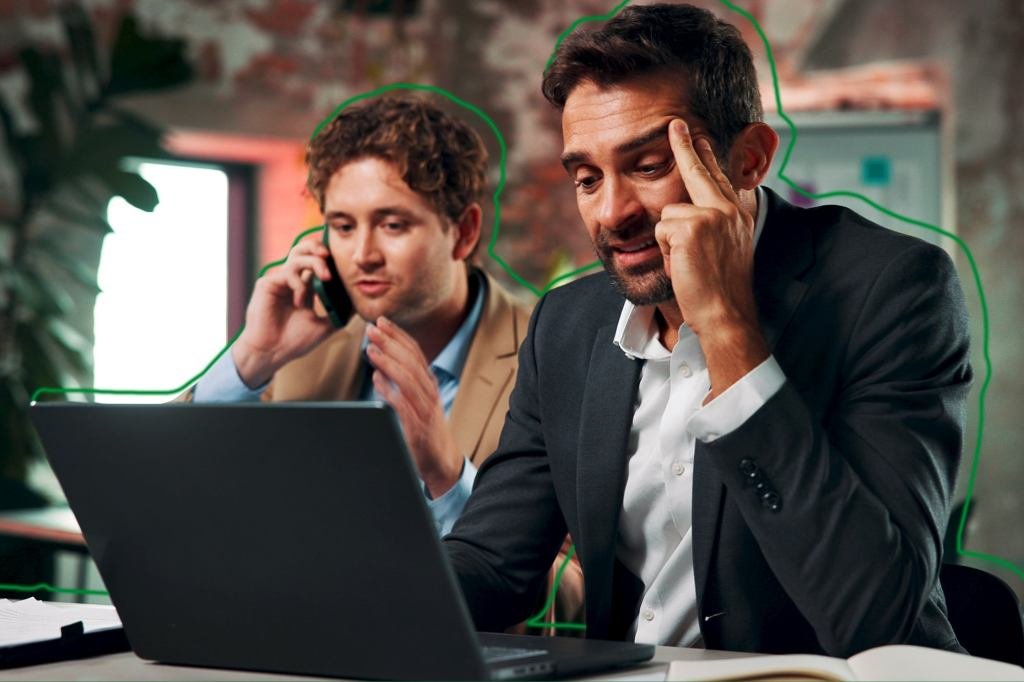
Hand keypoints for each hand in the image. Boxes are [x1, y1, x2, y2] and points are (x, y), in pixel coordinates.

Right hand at [232, 234, 336, 387]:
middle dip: (318, 247)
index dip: (329, 258)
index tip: (345, 263)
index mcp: (304, 287)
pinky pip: (287, 273)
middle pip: (303, 250)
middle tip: (330, 255)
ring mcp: (279, 281)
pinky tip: (300, 302)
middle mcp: (291, 281)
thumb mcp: (325, 326)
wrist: (271, 354)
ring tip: (326, 277)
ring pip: (296, 256)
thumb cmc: (294, 342)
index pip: (316, 262)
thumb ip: (340, 313)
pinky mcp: (267, 284)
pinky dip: (299, 285)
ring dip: (315, 263)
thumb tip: (359, 303)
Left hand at [365, 316, 461, 497]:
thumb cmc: (425, 430)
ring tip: (371, 350)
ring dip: (388, 362)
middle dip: (390, 343)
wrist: (442, 462)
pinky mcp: (419, 428)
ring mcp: (426, 410)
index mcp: (428, 384)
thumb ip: (400, 386)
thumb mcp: (416, 402)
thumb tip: (379, 369)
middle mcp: (430, 393)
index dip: (398, 335)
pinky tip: (377, 381)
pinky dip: (390, 391)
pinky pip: (403, 406)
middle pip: (411, 361)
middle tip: (372, 329)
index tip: (382, 321)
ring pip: (408, 380)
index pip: (415, 352)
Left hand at [656, 119, 768, 397]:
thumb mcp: (724, 252)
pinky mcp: (693, 225)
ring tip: (688, 264)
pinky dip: (667, 252)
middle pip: (698, 172)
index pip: (720, 178)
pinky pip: (662, 231)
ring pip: (668, 216)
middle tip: (675, 124)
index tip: (700, 135)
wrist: (726, 312)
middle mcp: (730, 209)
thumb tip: (689, 212)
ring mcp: (713, 214)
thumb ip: (714, 227)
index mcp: (738, 214)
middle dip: (685, 146)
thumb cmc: (721, 290)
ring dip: (670, 244)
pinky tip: (684, 266)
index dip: (707, 156)